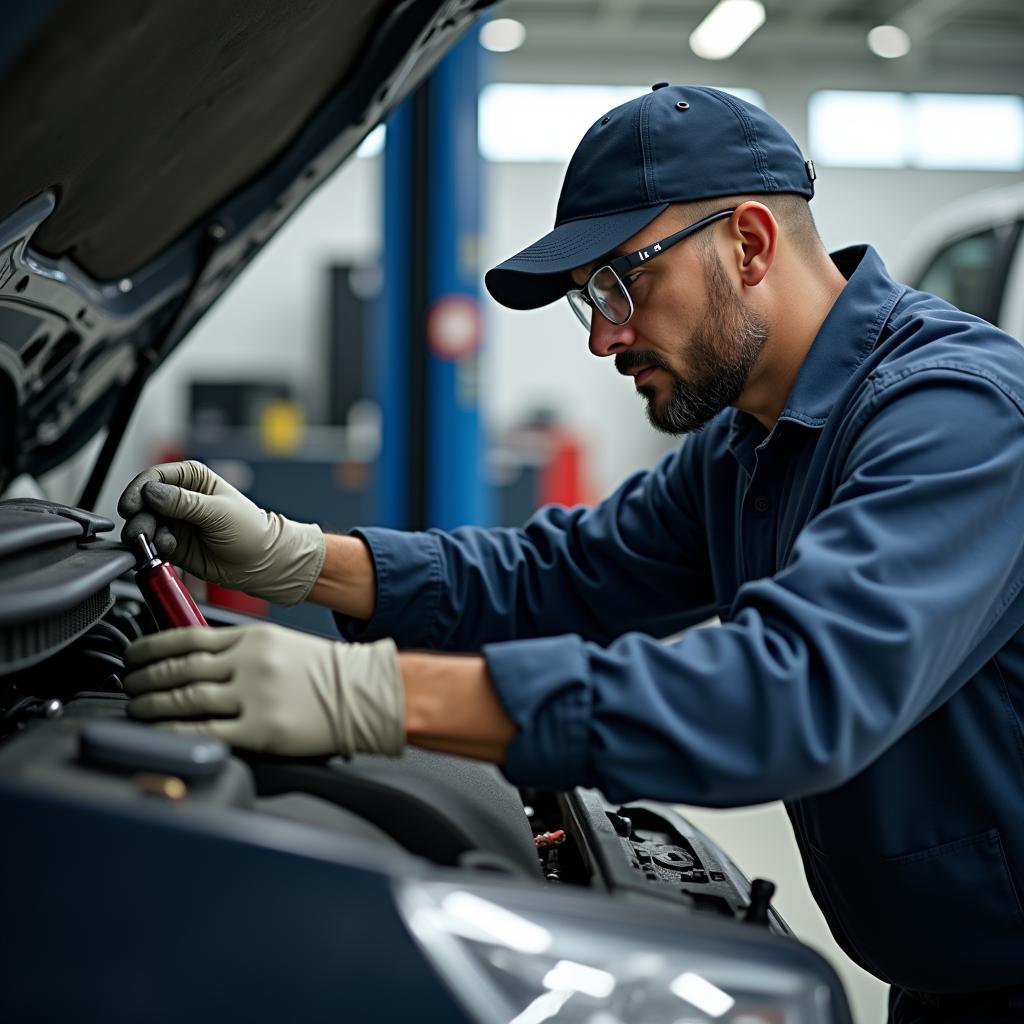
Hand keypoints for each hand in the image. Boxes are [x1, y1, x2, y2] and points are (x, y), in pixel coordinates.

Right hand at [118, 461, 325, 605]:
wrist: (261, 562)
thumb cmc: (249, 530)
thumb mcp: (218, 512)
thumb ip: (184, 502)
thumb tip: (152, 492)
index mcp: (192, 479)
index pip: (155, 477)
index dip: (139, 490)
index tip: (131, 506)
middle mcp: (179, 498)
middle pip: (143, 502)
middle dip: (138, 517)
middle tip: (140, 531)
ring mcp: (174, 522)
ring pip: (143, 524)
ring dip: (144, 534)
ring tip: (157, 542)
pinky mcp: (172, 544)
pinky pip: (151, 544)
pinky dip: (153, 547)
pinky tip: (168, 549)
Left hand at [123, 624, 403, 757]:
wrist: (364, 692)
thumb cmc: (325, 671)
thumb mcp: (280, 643)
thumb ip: (240, 649)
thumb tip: (195, 659)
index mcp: (252, 638)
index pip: (186, 637)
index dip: (150, 648)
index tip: (133, 656)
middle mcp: (250, 663)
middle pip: (179, 668)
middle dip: (144, 678)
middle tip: (128, 685)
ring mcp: (255, 696)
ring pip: (186, 698)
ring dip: (152, 705)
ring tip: (137, 709)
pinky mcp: (262, 729)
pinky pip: (207, 731)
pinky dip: (176, 732)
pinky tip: (161, 732)